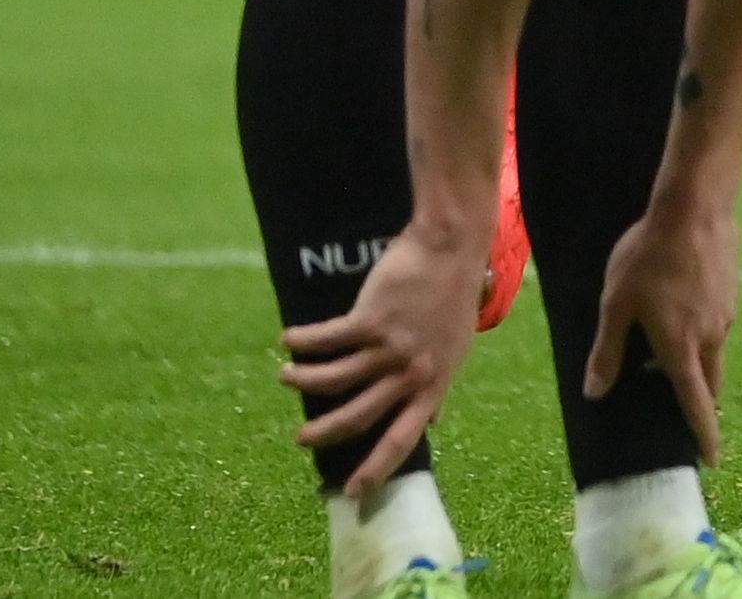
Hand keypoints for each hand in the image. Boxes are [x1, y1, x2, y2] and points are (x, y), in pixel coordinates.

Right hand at [280, 224, 485, 493]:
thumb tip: (433, 421)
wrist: (452, 248)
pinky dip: (302, 341)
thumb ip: (438, 387)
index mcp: (434, 385)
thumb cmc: (451, 297)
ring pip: (334, 380)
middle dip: (325, 434)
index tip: (352, 493)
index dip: (376, 468)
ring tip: (286, 377)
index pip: (403, 439)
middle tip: (299, 440)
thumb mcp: (455, 350)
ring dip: (303, 381)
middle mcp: (412, 372)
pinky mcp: (372, 320)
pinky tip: (288, 339)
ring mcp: (392, 347)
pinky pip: (325, 340)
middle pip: (359, 417)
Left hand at [585, 195, 740, 467]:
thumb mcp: (616, 303)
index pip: (695, 405)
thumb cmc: (648, 256)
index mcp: (682, 349)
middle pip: (708, 383)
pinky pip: (715, 323)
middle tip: (676, 404)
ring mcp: (726, 314)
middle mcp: (711, 338)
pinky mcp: (732, 291)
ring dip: (693, 359)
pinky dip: (699, 329)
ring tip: (664, 341)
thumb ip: (608, 350)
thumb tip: (596, 393)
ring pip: (711, 350)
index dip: (704, 435)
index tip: (713, 461)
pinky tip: (679, 303)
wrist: (695, 208)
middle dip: (696, 399)